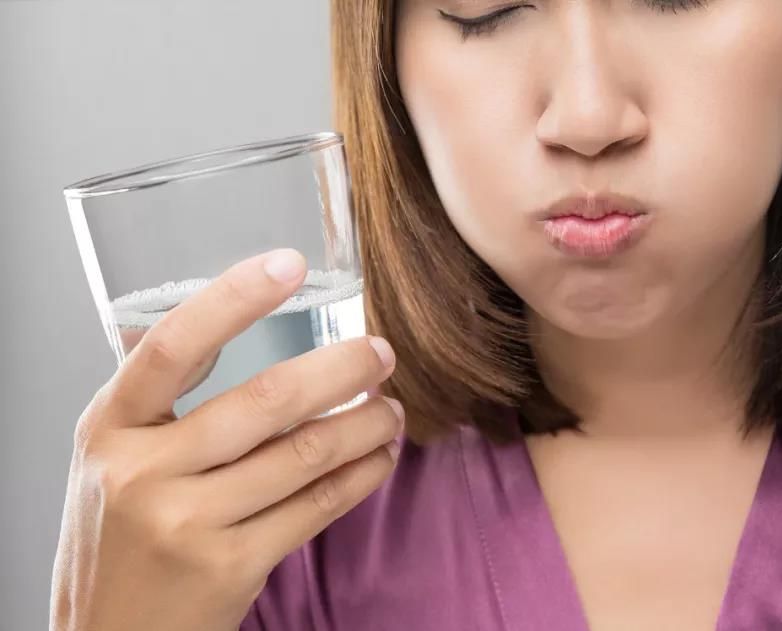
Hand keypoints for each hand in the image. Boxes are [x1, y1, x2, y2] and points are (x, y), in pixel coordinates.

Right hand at [50, 249, 401, 630]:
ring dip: (365, 423)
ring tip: (391, 407)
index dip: (234, 298)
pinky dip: (362, 474)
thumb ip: (162, 404)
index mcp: (109, 428)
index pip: (172, 345)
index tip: (290, 263)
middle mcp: (143, 472)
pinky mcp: (231, 565)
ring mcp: (188, 523)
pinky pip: (318, 505)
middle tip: (380, 352)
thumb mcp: (114, 459)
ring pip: (304, 453)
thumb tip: (238, 327)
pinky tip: (381, 456)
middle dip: (341, 368)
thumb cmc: (119, 538)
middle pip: (265, 400)